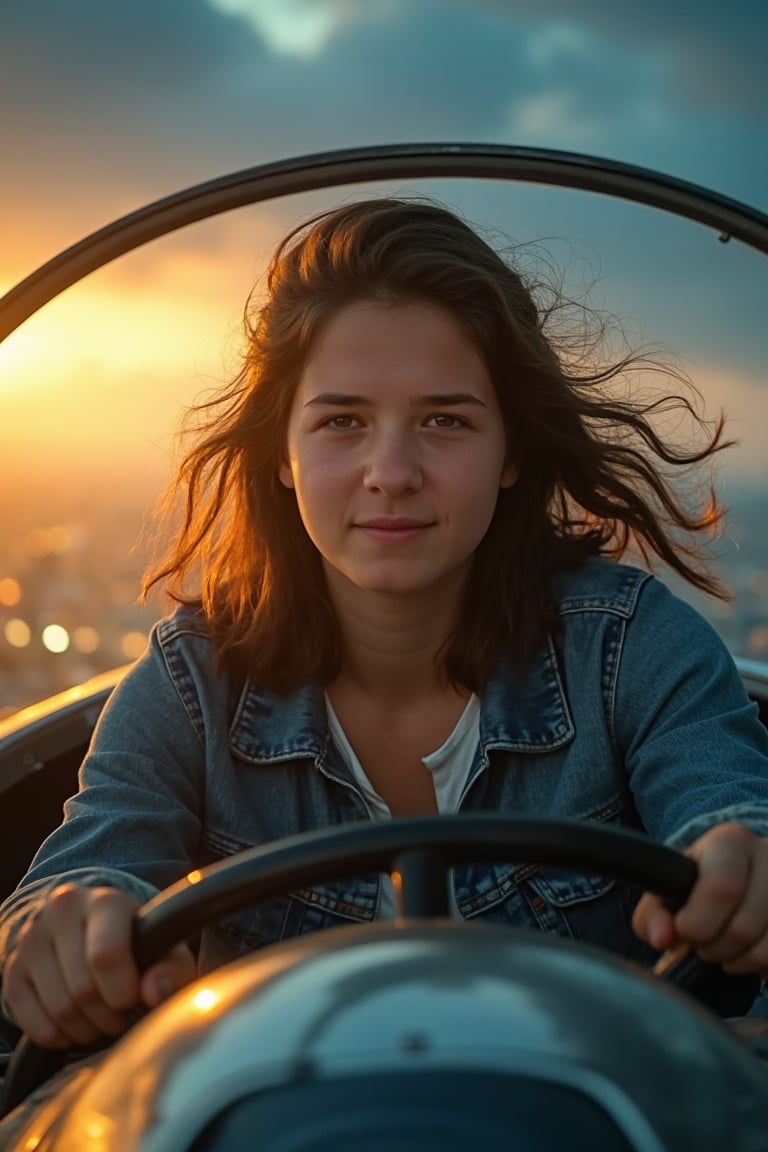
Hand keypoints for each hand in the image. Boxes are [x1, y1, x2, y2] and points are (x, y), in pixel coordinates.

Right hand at [2, 883, 195, 1048]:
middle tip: (121, 1013)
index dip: (123, 992)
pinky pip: (33, 1023)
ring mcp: (32, 938)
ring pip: (59, 1009)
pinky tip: (76, 1023)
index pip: (105, 956)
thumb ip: (171, 969)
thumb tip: (155, 992)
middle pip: (83, 989)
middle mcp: (62, 910)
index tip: (135, 999)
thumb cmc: (136, 944)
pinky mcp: (13, 968)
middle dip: (109, 1015)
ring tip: (103, 1016)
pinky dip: (59, 1036)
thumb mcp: (164, 950)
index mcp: (105, 901)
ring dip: (87, 1029)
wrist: (92, 930)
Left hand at [633, 822, 767, 976]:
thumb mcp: (671, 887)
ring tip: (726, 946)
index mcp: (731, 841)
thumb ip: (653, 914)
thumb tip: (662, 938)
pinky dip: (761, 968)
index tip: (684, 931)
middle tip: (703, 941)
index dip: (698, 922)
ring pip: (765, 951)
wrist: (744, 874)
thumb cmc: (700, 883)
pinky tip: (750, 951)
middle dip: (713, 947)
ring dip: (737, 962)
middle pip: (743, 928)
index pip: (721, 888)